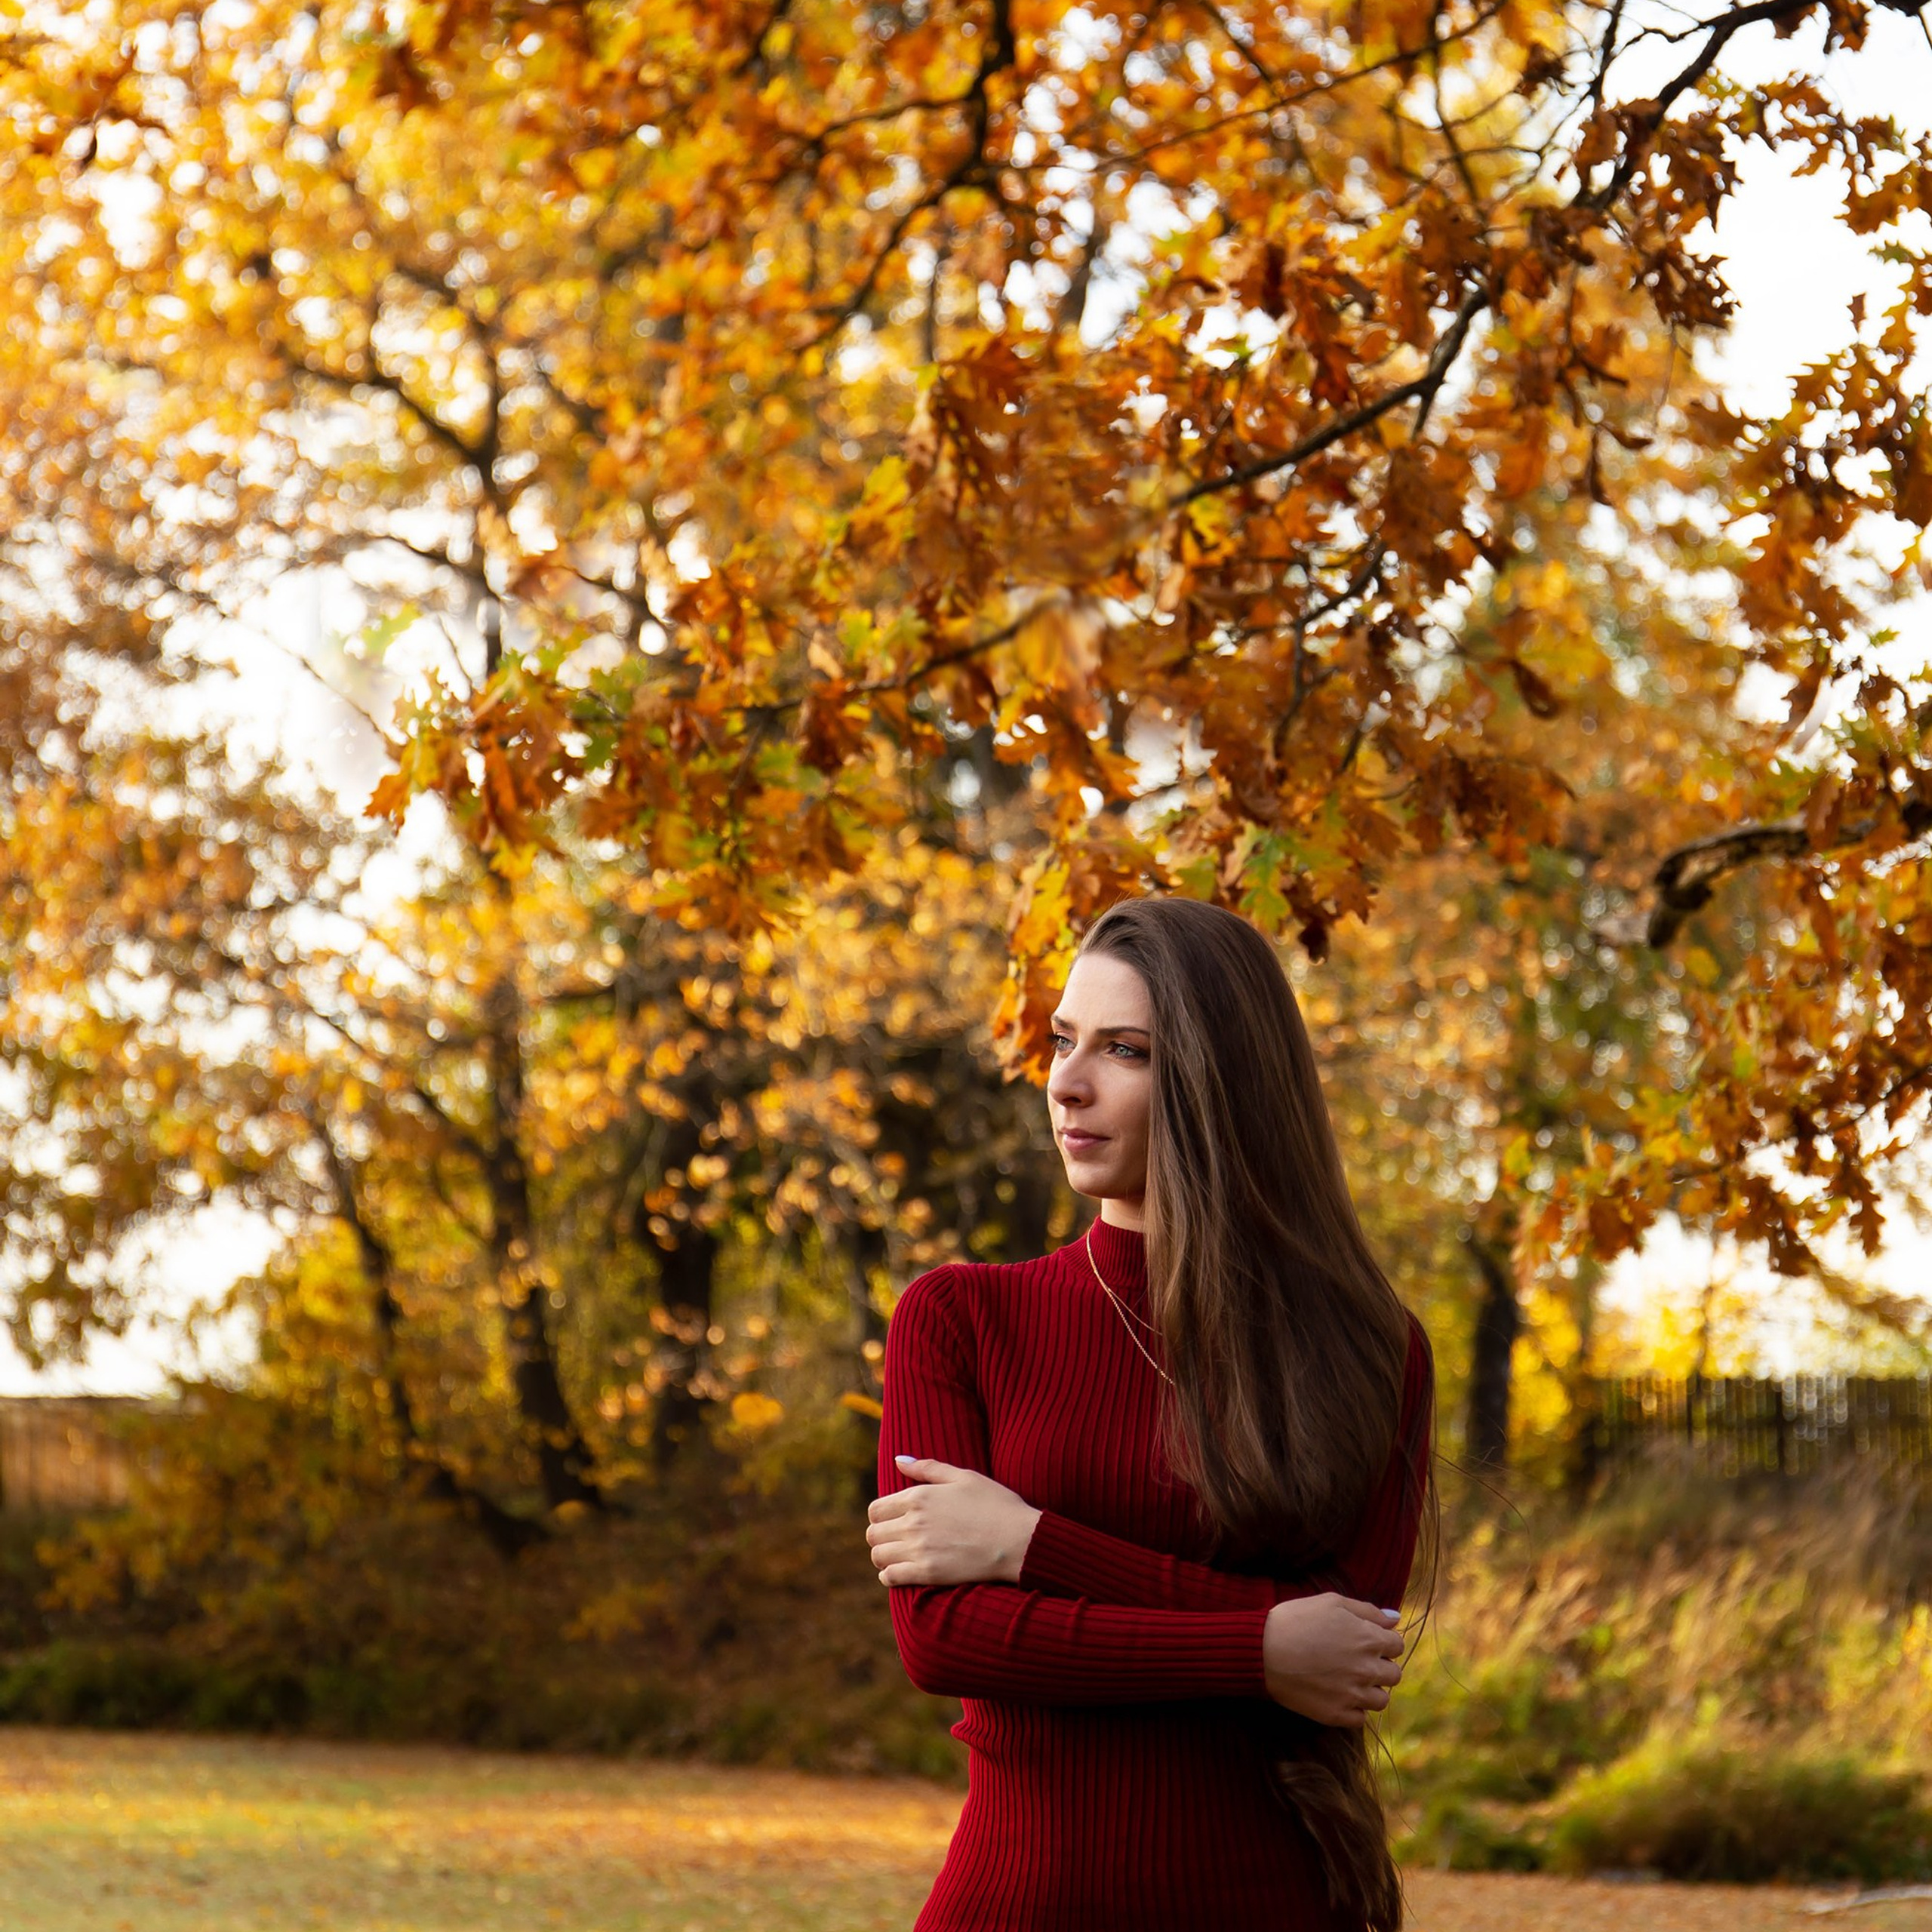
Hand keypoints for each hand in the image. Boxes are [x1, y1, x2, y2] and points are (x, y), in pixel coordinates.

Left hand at [866, 1456, 1043, 1585]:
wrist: (1018, 1540)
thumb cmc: (996, 1504)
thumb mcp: (964, 1476)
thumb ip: (928, 1468)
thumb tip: (899, 1460)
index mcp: (919, 1496)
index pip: (876, 1509)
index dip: (881, 1516)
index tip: (892, 1521)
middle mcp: (913, 1522)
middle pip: (873, 1534)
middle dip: (881, 1536)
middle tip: (895, 1539)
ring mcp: (919, 1549)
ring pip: (878, 1556)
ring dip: (883, 1556)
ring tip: (898, 1556)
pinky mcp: (928, 1573)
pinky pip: (890, 1577)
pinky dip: (889, 1576)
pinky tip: (900, 1573)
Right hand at [1261, 1593, 1406, 1727]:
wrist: (1262, 1650)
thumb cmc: (1296, 1620)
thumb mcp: (1331, 1602)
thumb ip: (1368, 1610)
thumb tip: (1395, 1619)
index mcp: (1369, 1639)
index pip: (1397, 1645)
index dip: (1383, 1641)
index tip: (1366, 1640)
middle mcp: (1367, 1669)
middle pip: (1394, 1675)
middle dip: (1380, 1666)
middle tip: (1357, 1660)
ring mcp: (1353, 1695)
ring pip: (1381, 1700)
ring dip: (1371, 1690)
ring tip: (1348, 1679)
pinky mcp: (1337, 1715)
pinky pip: (1361, 1719)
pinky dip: (1354, 1708)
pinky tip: (1338, 1694)